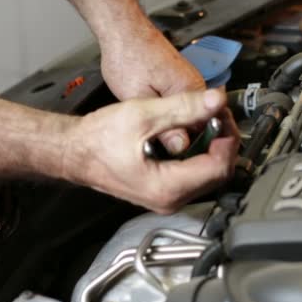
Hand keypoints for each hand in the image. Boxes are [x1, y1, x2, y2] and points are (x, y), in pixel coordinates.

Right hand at [62, 89, 239, 213]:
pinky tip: (195, 133)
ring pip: (209, 175)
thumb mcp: (143, 115)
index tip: (223, 114)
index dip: (228, 136)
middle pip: (218, 173)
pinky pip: (195, 175)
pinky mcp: (164, 191)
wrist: (74, 152)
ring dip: (214, 146)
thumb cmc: (97, 140)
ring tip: (207, 119)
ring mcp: (167, 198)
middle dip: (224, 140)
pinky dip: (201, 153)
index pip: (219, 166)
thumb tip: (216, 101)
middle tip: (218, 114)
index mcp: (167, 188)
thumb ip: (183, 108)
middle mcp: (171, 200)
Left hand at [100, 25, 205, 154]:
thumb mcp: (138, 97)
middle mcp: (197, 87)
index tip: (180, 165)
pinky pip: (185, 110)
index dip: (195, 150)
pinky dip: (175, 121)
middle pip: (203, 126)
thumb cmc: (128, 56)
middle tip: (166, 159)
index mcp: (193, 92)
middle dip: (187, 143)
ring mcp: (190, 84)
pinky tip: (159, 129)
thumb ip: (162, 126)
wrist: (123, 31)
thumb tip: (180, 149)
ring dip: (180, 132)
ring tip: (161, 147)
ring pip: (193, 119)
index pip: (208, 130)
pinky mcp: (181, 83)